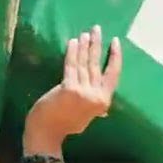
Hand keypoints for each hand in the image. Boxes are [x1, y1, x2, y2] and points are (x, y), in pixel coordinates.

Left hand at [25, 26, 121, 148]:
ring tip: (85, 33)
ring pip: (85, 64)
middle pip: (98, 65)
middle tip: (97, 29)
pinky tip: (73, 42)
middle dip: (97, 45)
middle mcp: (97, 96)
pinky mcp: (69, 88)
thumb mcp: (86, 116)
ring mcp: (83, 92)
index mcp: (103, 102)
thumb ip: (95, 107)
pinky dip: (72, 53)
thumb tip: (104, 107)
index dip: (115, 57)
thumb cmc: (64, 125)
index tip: (115, 42)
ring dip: (85, 46)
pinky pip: (72, 66)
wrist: (47, 133)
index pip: (113, 75)